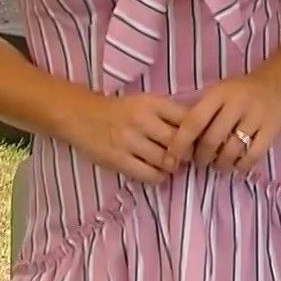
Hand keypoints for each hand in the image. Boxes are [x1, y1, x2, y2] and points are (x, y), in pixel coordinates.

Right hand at [62, 91, 191, 183]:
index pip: (187, 119)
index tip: (198, 140)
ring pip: (165, 161)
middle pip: (179, 143)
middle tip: (186, 157)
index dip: (197, 132)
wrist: (82, 115)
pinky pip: (148, 175)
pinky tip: (156, 173)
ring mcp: (129, 140)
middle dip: (187, 153)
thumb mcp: (145, 103)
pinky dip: (158, 177)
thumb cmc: (120, 111)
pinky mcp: (118, 159)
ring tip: (169, 165)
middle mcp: (142, 120)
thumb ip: (169, 114)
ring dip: (172, 167)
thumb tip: (199, 131)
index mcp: (152, 103)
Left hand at [172, 69, 280, 173]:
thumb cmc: (243, 90)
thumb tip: (179, 142)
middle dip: (201, 157)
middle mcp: (236, 104)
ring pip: (230, 151)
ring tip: (217, 164)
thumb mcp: (220, 91)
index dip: (179, 143)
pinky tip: (236, 165)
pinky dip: (240, 166)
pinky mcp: (272, 130)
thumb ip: (202, 111)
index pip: (193, 121)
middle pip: (211, 140)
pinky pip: (252, 156)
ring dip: (219, 164)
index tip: (171, 159)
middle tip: (199, 161)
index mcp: (219, 93)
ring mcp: (256, 117)